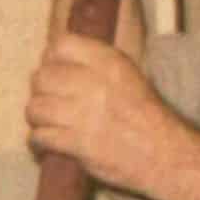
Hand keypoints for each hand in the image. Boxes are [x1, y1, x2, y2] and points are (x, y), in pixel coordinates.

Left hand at [26, 35, 183, 196]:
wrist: (164, 154)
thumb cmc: (146, 116)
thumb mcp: (128, 75)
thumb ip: (95, 65)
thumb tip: (58, 62)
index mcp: (109, 62)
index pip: (61, 45)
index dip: (51, 59)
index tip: (54, 71)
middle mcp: (93, 83)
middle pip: (42, 77)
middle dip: (40, 90)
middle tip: (47, 101)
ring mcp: (83, 114)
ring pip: (35, 108)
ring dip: (37, 118)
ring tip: (46, 123)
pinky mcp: (77, 143)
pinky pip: (39, 137)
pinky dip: (37, 142)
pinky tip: (44, 144)